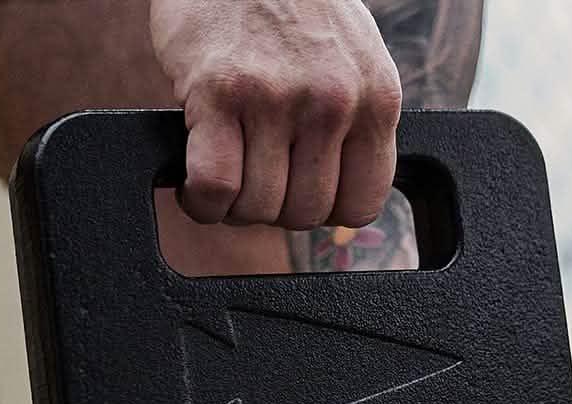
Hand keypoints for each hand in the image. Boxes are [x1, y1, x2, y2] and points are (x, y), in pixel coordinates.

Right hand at [149, 0, 401, 228]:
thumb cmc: (291, 7)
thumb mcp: (352, 62)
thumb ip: (352, 126)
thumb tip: (335, 201)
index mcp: (375, 98)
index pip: (360, 205)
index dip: (323, 211)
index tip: (298, 192)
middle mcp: (332, 101)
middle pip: (304, 214)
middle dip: (274, 208)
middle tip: (254, 176)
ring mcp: (276, 97)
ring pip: (258, 208)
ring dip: (234, 206)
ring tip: (226, 172)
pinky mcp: (218, 93)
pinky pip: (214, 188)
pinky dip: (201, 201)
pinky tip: (196, 185)